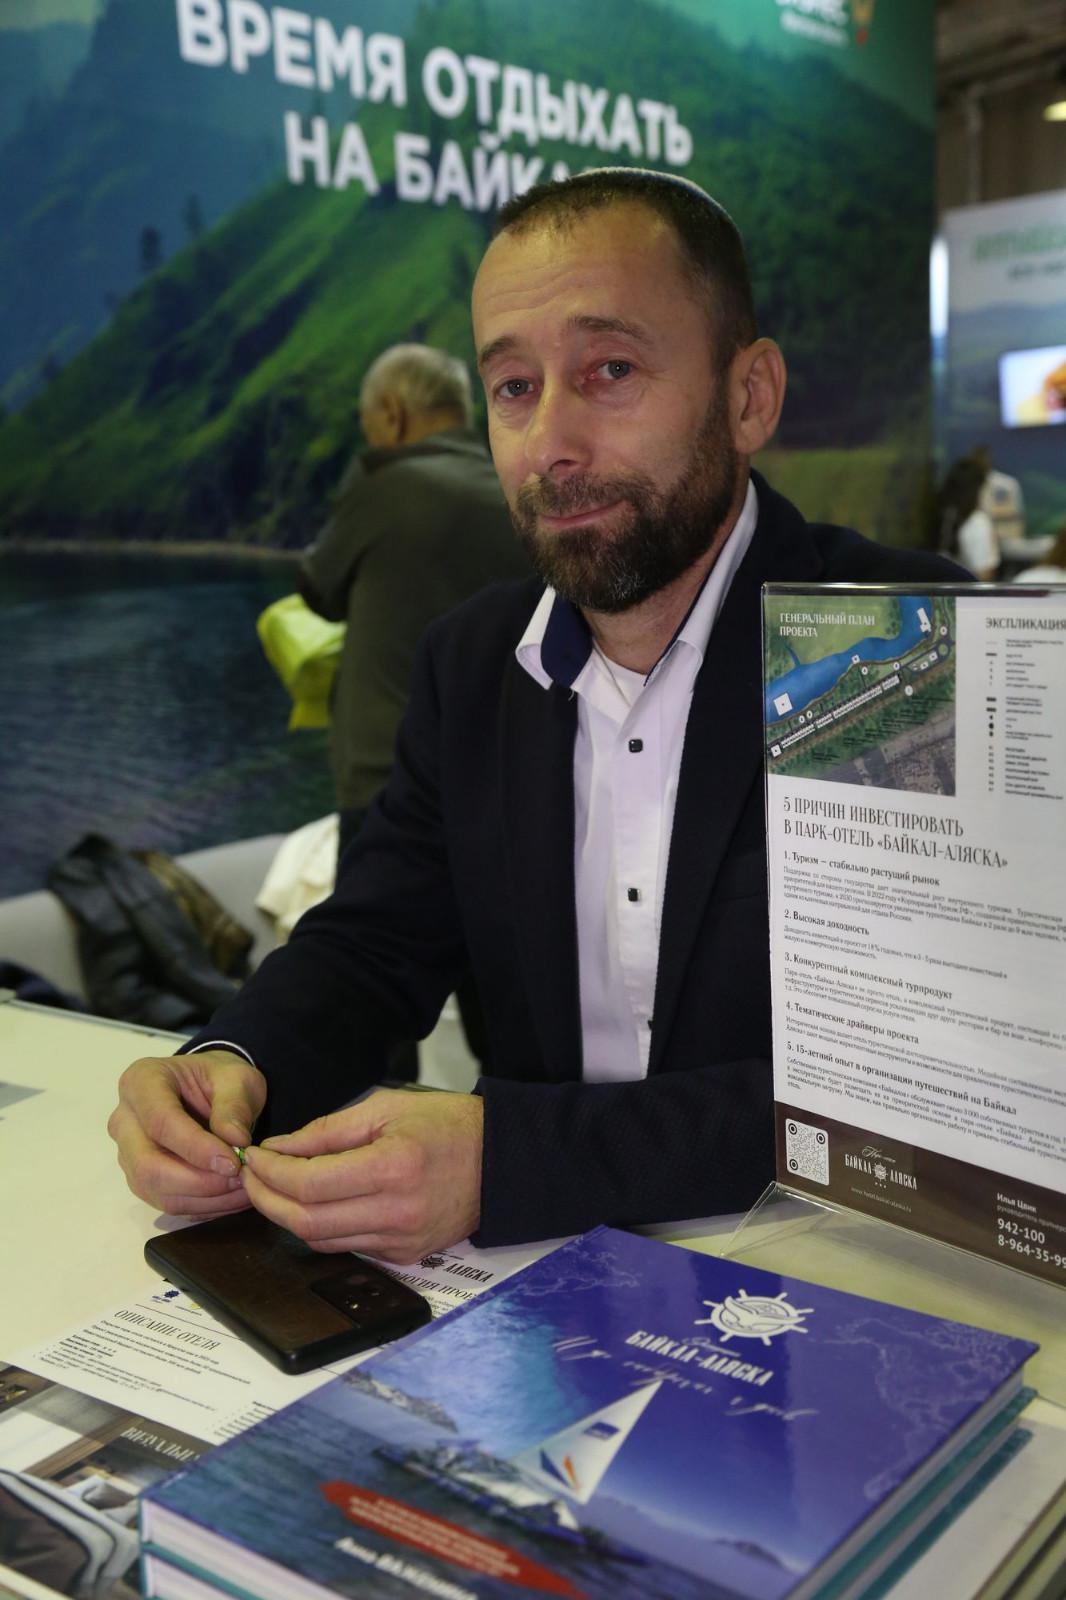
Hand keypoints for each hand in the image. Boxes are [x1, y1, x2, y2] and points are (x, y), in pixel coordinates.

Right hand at [108, 1049, 265, 1216]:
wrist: (209, 1090)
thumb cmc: (219, 1078)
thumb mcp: (236, 1078)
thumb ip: (234, 1105)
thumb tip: (235, 1141)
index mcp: (141, 1082)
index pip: (161, 1121)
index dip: (196, 1147)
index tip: (233, 1162)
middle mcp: (125, 1120)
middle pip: (148, 1165)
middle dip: (198, 1181)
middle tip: (240, 1178)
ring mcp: (128, 1153)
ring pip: (156, 1191)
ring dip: (204, 1198)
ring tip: (244, 1188)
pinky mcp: (140, 1178)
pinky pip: (166, 1202)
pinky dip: (202, 1205)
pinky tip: (231, 1196)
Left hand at [241, 1089, 483, 1263]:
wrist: (499, 1160)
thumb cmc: (446, 1125)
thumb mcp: (385, 1109)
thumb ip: (326, 1131)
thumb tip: (278, 1149)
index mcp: (393, 1168)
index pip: (310, 1184)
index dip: (271, 1174)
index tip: (254, 1157)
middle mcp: (397, 1212)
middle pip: (307, 1223)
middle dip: (267, 1201)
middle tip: (250, 1178)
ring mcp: (402, 1241)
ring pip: (322, 1242)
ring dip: (288, 1217)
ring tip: (274, 1188)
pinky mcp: (405, 1256)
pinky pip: (347, 1247)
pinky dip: (321, 1228)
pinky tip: (313, 1204)